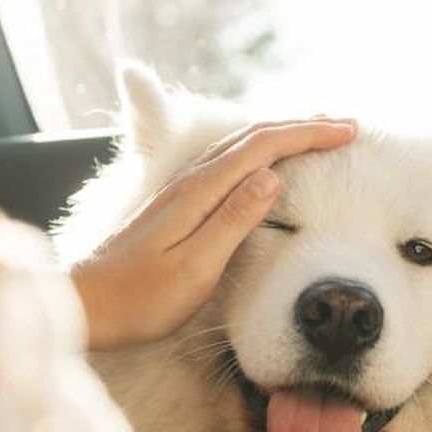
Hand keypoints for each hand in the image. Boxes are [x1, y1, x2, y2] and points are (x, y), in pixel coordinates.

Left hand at [70, 118, 356, 349]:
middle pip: (252, 137)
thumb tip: (271, 178)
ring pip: (239, 147)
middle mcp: (189, 181)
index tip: (347, 132)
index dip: (308, 134)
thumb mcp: (194, 268)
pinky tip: (264, 163)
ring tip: (314, 133)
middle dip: (301, 127)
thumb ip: (232, 221)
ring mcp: (180, 191)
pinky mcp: (176, 205)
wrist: (84, 305)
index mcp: (199, 192)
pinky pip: (227, 163)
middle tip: (345, 126)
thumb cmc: (139, 298)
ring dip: (280, 135)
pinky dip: (257, 153)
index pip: (263, 147)